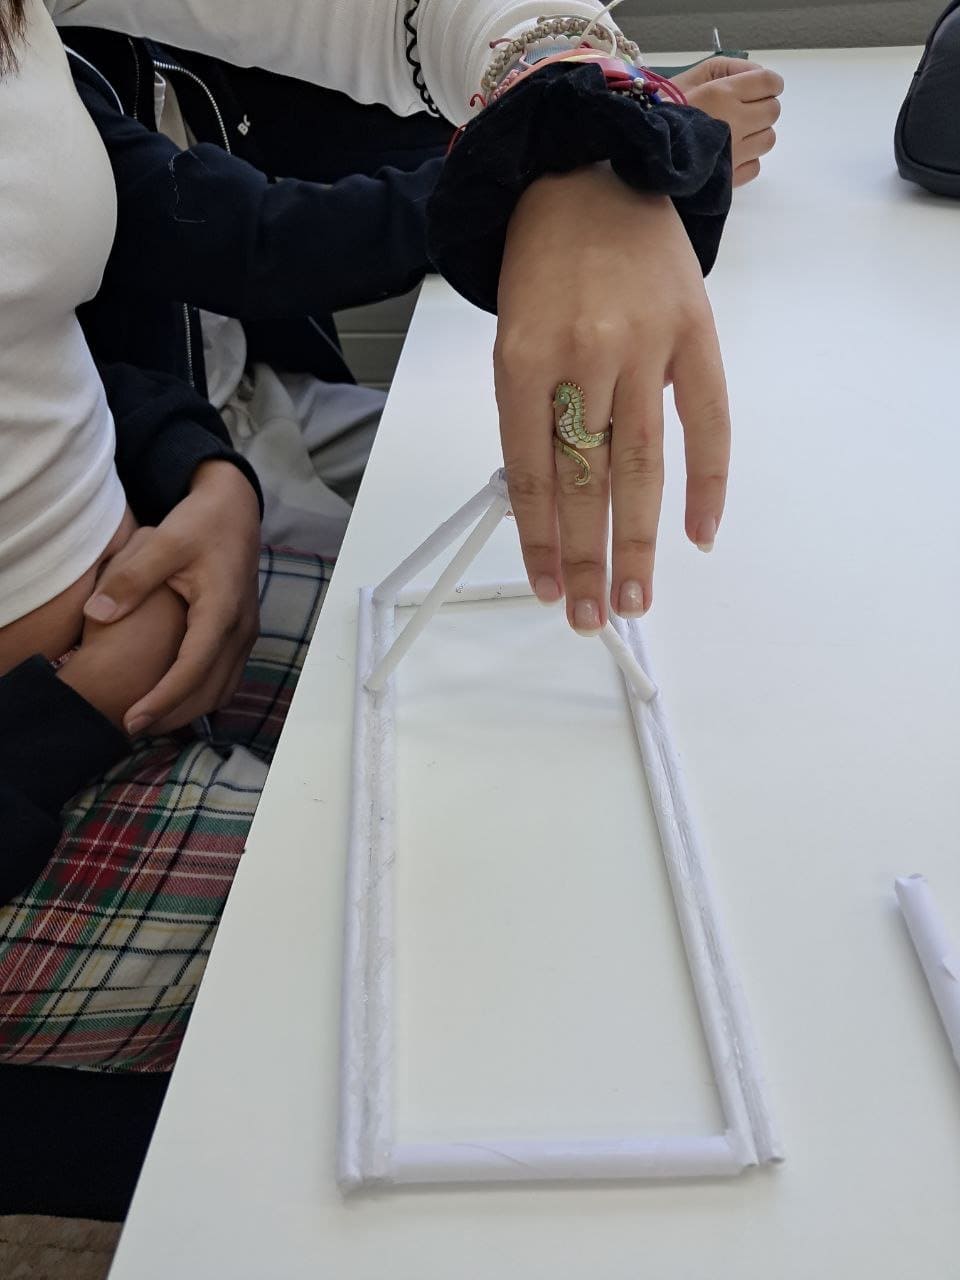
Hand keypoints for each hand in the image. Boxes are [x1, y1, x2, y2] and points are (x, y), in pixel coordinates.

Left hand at [83, 461, 260, 734]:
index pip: (194, 667)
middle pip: (211, 690)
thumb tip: (96, 614)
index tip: (132, 719)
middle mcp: (241, 628)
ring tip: (148, 719)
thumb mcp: (164, 542)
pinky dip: (201, 695)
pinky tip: (172, 697)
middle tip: (130, 727)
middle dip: (172, 714)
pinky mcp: (242, 634)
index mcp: (222, 609)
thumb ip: (132, 578)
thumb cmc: (201, 523)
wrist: (235, 510)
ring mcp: (246, 634)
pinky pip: (226, 678)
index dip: (164, 698)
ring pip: (223, 690)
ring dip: (189, 710)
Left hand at [495, 165, 728, 631]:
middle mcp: (584, 356)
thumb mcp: (511, 333)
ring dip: (638, 541)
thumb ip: (528, 411)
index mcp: (522, 358)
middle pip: (585, 480)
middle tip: (590, 617)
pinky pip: (708, 422)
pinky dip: (707, 482)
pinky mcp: (696, 335)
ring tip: (634, 598)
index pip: (529, 472)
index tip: (546, 588)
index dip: (539, 540)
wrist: (596, 170)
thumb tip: (546, 501)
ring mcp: (645, 345)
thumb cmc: (545, 261)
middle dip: (587, 558)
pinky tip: (699, 535)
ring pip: (642, 465)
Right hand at [671, 58, 783, 185]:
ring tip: (734, 135)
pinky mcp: (729, 178)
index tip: (757, 88)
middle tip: (741, 112)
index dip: (768, 83)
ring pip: (768, 139)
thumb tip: (755, 74)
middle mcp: (734, 121)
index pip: (770, 82)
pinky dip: (747, 160)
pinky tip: (728, 155)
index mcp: (722, 93)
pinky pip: (755, 166)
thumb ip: (725, 69)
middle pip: (773, 111)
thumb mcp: (688, 78)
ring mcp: (734, 153)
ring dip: (757, 134)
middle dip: (762, 108)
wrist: (641, 154)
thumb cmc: (659, 113)